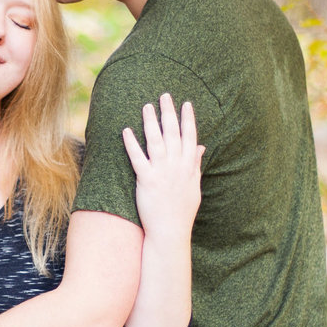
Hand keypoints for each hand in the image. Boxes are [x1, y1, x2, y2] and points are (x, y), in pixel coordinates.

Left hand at [122, 93, 202, 240]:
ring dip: (151, 122)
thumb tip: (200, 146)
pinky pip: (138, 158)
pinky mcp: (147, 180)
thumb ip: (195, 164)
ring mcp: (162, 172)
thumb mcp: (194, 185)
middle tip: (165, 95)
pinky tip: (126, 130)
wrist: (170, 231)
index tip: (186, 103)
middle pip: (173, 133)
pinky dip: (132, 144)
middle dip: (169, 113)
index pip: (190, 137)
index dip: (188, 119)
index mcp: (189, 166)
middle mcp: (177, 166)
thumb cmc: (182, 211)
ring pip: (156, 141)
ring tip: (146, 106)